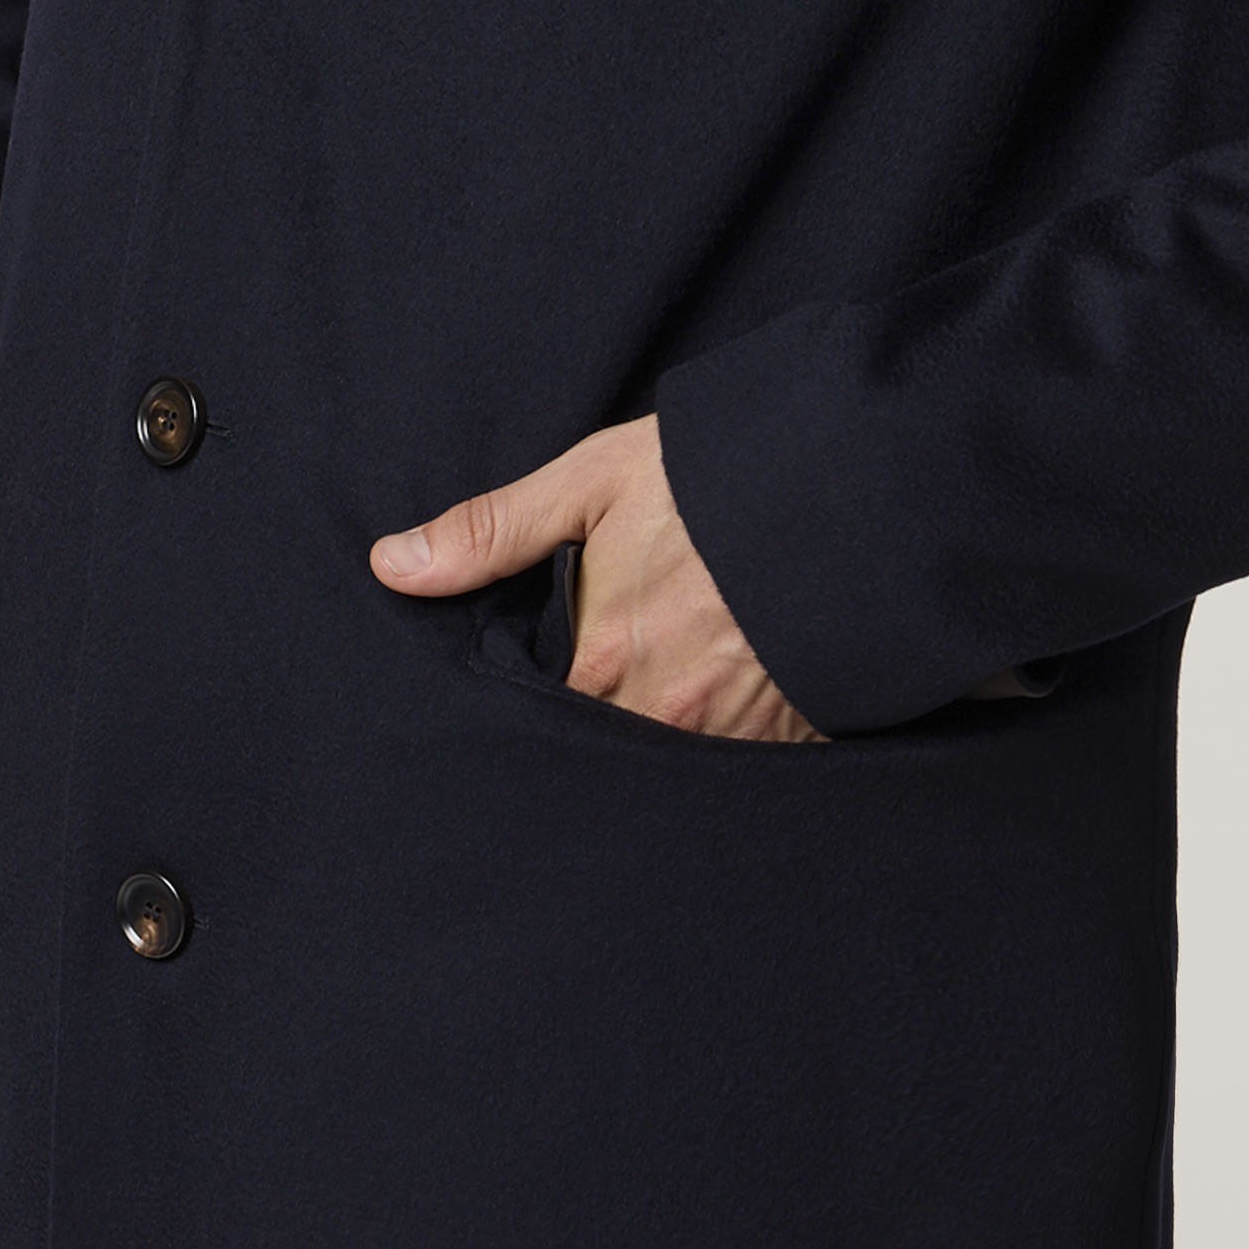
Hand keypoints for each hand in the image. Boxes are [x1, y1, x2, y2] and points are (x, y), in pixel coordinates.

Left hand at [371, 415, 820, 741]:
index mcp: (602, 661)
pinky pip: (735, 770)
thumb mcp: (595, 482)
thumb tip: (392, 566)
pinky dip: (719, 749)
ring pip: (665, 768)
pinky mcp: (791, 739)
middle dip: (587, 743)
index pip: (534, 724)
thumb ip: (492, 533)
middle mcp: (662, 713)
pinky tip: (720, 710)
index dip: (525, 715)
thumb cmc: (718, 478)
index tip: (527, 699)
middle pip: (599, 756)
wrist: (856, 482)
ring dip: (654, 746)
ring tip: (663, 701)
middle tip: (603, 701)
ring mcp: (732, 734)